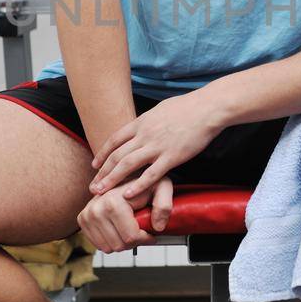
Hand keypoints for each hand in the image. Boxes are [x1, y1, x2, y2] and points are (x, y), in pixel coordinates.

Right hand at [77, 176, 174, 253]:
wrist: (125, 174)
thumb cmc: (144, 182)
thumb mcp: (162, 187)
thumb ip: (164, 205)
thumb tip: (158, 227)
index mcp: (112, 202)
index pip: (131, 237)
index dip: (145, 238)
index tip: (151, 232)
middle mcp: (95, 208)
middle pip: (119, 245)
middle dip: (134, 241)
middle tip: (140, 229)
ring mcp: (86, 215)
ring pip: (108, 248)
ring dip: (122, 242)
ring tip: (129, 228)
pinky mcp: (82, 220)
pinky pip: (99, 245)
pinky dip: (110, 241)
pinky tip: (118, 229)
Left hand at [88, 88, 222, 199]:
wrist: (207, 108)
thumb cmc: (188, 107)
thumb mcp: (160, 109)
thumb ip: (148, 121)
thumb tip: (142, 125)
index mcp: (141, 122)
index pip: (114, 140)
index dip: (102, 153)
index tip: (94, 166)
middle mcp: (145, 135)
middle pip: (117, 155)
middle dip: (102, 172)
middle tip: (92, 187)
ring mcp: (157, 146)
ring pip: (128, 165)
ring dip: (112, 180)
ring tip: (101, 193)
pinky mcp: (172, 157)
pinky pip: (151, 173)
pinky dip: (138, 184)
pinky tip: (128, 194)